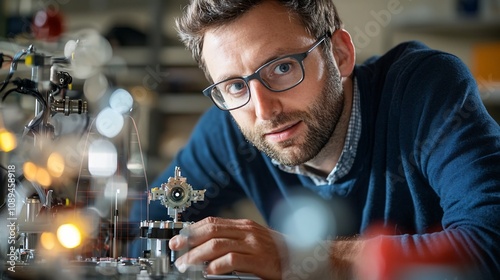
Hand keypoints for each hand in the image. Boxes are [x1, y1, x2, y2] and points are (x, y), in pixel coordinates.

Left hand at [169, 216, 286, 278]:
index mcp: (244, 225)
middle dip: (189, 240)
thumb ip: (234, 241)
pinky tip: (207, 272)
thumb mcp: (254, 241)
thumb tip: (206, 247)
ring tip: (186, 264)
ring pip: (217, 244)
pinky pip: (232, 260)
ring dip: (197, 255)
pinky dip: (216, 266)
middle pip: (211, 230)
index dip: (192, 229)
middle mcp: (247, 231)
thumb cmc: (277, 253)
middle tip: (176, 249)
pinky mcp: (259, 260)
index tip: (178, 238)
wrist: (305, 258)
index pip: (212, 222)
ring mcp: (254, 244)